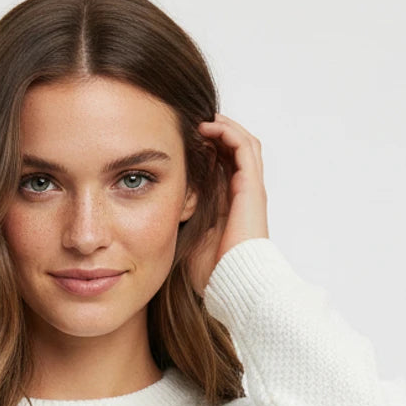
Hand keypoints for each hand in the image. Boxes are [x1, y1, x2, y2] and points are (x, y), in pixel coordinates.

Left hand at [188, 115, 269, 296]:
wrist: (233, 285)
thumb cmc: (211, 273)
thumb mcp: (187, 239)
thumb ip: (178, 219)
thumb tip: (153, 207)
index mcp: (229, 206)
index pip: (220, 167)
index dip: (204, 150)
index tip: (180, 141)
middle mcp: (243, 194)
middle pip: (233, 151)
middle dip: (214, 133)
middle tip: (190, 123)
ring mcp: (250, 190)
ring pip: (242, 143)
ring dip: (222, 127)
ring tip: (199, 120)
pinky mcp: (252, 188)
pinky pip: (244, 147)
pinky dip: (227, 132)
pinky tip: (207, 127)